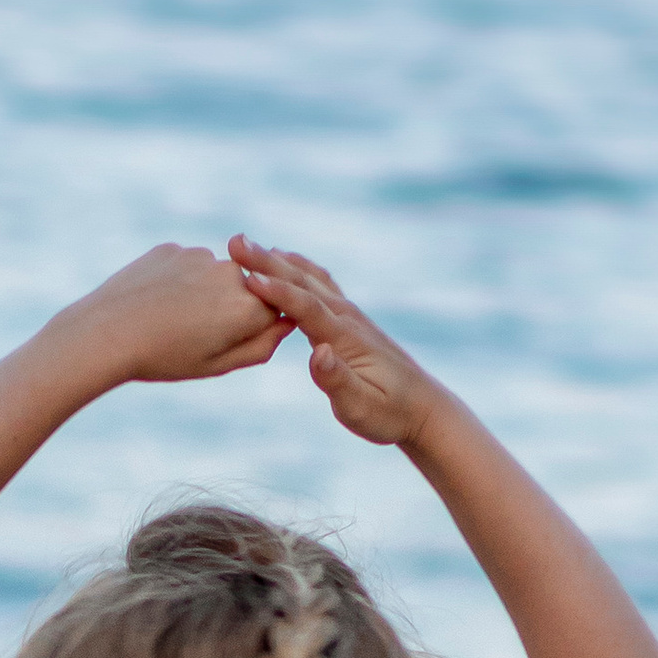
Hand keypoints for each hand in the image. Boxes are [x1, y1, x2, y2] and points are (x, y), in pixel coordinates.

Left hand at [53, 243, 295, 387]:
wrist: (106, 332)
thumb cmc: (165, 358)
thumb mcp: (218, 365)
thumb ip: (261, 345)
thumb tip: (287, 322)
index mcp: (249, 308)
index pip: (276, 310)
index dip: (253, 328)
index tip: (226, 341)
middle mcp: (231, 273)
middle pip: (246, 289)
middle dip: (229, 309)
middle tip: (193, 334)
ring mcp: (201, 256)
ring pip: (214, 276)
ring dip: (202, 294)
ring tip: (170, 320)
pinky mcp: (173, 249)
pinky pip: (186, 266)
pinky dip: (177, 283)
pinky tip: (154, 303)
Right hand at [228, 238, 442, 446]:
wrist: (422, 408)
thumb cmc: (389, 414)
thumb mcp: (360, 408)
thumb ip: (337, 381)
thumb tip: (318, 352)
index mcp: (346, 338)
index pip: (306, 307)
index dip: (276, 292)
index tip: (247, 277)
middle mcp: (348, 318)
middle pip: (304, 282)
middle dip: (268, 262)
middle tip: (234, 243)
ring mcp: (350, 316)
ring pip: (310, 278)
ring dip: (279, 261)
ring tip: (248, 247)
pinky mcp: (350, 321)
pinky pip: (320, 286)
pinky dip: (298, 270)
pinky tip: (284, 263)